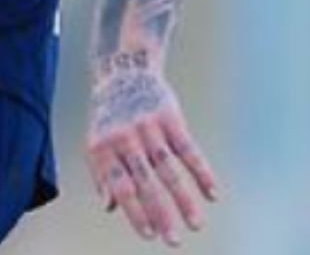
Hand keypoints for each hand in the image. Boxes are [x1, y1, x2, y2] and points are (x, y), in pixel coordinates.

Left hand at [86, 61, 219, 245]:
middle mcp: (125, 139)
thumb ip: (102, 174)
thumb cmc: (108, 115)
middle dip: (161, 214)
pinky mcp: (170, 118)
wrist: (123, 71)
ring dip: (184, 199)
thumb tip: (109, 206)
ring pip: (169, 169)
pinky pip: (188, 149)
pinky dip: (202, 172)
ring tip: (196, 224)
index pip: (121, 186)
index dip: (134, 212)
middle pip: (146, 182)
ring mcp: (148, 128)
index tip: (149, 235)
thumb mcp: (96, 142)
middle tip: (173, 241)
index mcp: (104, 148)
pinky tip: (212, 193)